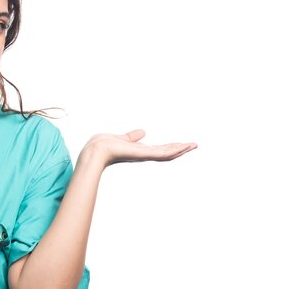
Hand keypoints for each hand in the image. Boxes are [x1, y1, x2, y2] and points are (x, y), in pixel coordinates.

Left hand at [80, 129, 196, 168]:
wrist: (95, 151)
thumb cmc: (103, 145)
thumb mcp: (123, 138)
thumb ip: (133, 137)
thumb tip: (142, 132)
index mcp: (139, 151)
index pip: (159, 149)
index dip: (171, 147)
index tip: (182, 144)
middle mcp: (143, 155)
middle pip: (166, 153)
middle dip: (180, 149)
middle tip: (194, 145)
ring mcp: (143, 155)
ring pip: (167, 153)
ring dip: (180, 149)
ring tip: (193, 145)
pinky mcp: (141, 154)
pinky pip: (160, 152)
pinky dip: (172, 150)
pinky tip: (181, 147)